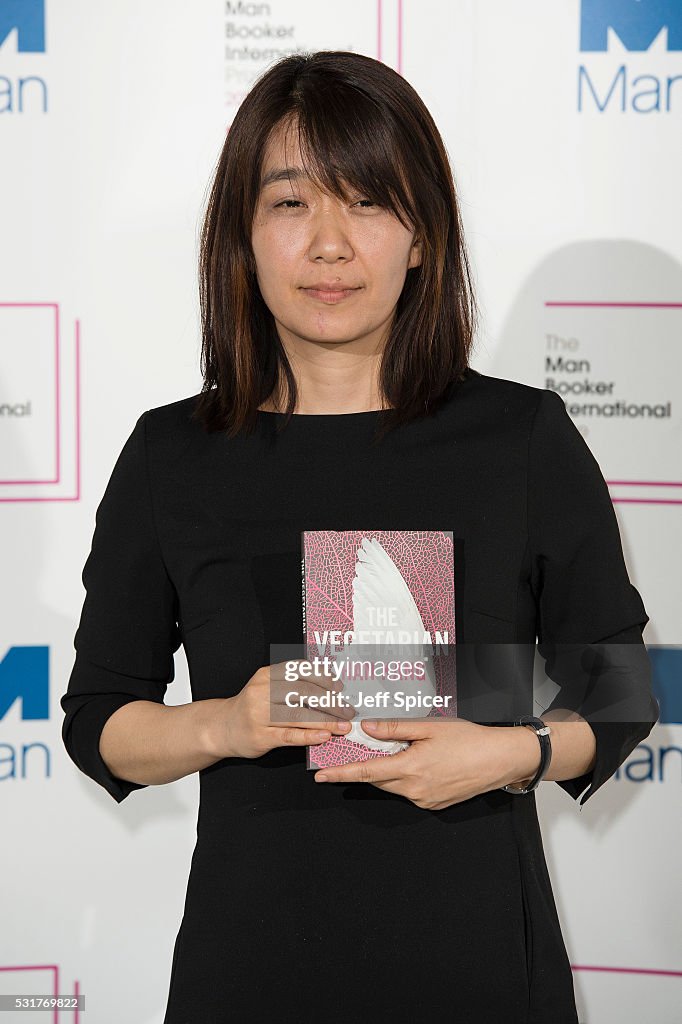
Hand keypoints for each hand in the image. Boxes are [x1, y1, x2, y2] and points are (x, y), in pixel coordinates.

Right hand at [206, 659, 354, 759]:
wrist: (222, 727)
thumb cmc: (252, 707)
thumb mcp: (266, 687)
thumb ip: (291, 683)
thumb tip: (330, 685)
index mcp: (266, 675)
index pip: (300, 671)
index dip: (323, 678)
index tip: (340, 686)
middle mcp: (262, 692)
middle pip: (303, 693)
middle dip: (330, 702)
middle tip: (347, 710)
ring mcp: (260, 714)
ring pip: (298, 715)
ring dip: (325, 721)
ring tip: (343, 726)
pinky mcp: (261, 736)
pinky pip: (289, 735)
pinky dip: (309, 735)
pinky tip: (324, 736)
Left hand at [312, 717, 541, 809]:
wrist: (500, 759)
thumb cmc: (468, 739)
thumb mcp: (429, 726)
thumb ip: (395, 728)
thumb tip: (367, 728)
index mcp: (411, 768)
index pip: (367, 772)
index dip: (341, 773)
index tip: (321, 776)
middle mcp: (415, 790)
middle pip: (379, 779)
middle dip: (368, 766)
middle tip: (361, 750)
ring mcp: (426, 800)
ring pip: (395, 786)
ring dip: (390, 771)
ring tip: (402, 751)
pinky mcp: (435, 804)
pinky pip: (411, 792)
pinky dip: (406, 778)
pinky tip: (420, 762)